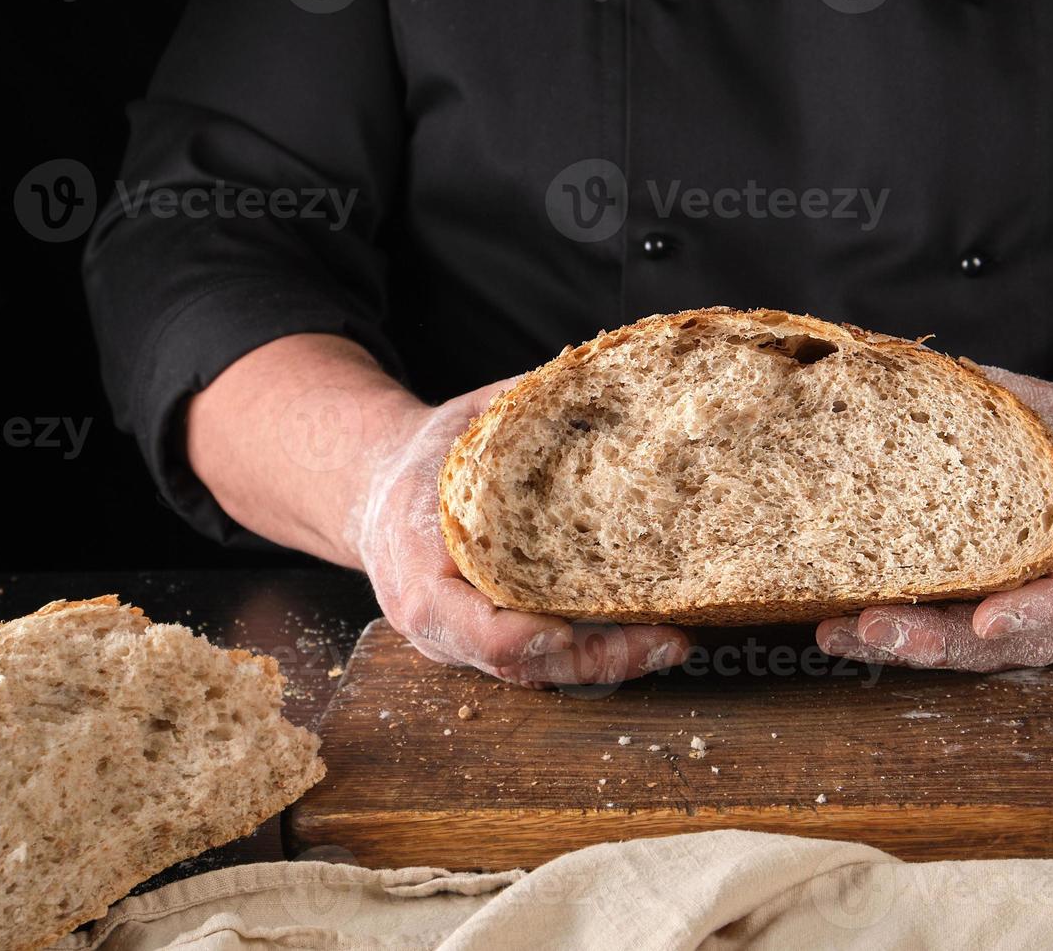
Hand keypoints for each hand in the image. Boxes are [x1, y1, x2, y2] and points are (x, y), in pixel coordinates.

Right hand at [349, 380, 690, 686]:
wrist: (378, 492)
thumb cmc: (426, 457)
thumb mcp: (464, 423)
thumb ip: (521, 410)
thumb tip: (604, 379)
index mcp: (421, 573)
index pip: (477, 630)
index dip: (529, 638)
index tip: (578, 630)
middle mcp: (441, 625)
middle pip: (524, 665)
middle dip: (600, 660)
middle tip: (669, 640)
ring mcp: (467, 645)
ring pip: (540, 674)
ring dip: (611, 664)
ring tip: (674, 641)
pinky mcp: (493, 645)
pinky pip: (546, 664)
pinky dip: (598, 655)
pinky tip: (651, 635)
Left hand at [817, 367, 1052, 670]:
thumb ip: (998, 399)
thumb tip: (915, 370)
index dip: (1035, 609)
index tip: (986, 620)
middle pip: (1022, 643)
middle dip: (941, 643)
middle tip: (871, 631)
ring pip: (994, 658)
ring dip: (916, 652)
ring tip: (843, 635)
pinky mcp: (1039, 636)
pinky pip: (982, 651)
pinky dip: (925, 645)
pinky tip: (864, 635)